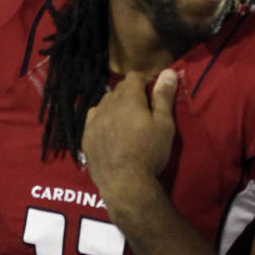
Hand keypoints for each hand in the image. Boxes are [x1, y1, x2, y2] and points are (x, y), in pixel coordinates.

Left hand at [81, 68, 177, 225]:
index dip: (144, 82)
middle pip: (118, 89)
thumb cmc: (150, 153)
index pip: (134, 76)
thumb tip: (168, 71)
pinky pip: (93, 119)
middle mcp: (108, 104)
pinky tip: (109, 132)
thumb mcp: (164, 125)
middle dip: (130, 94)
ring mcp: (94, 120)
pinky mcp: (86, 137)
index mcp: (128, 98)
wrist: (125, 184)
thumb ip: (164, 97)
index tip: (152, 94)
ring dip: (114, 106)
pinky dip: (102, 120)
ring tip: (125, 121)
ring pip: (104, 103)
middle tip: (142, 110)